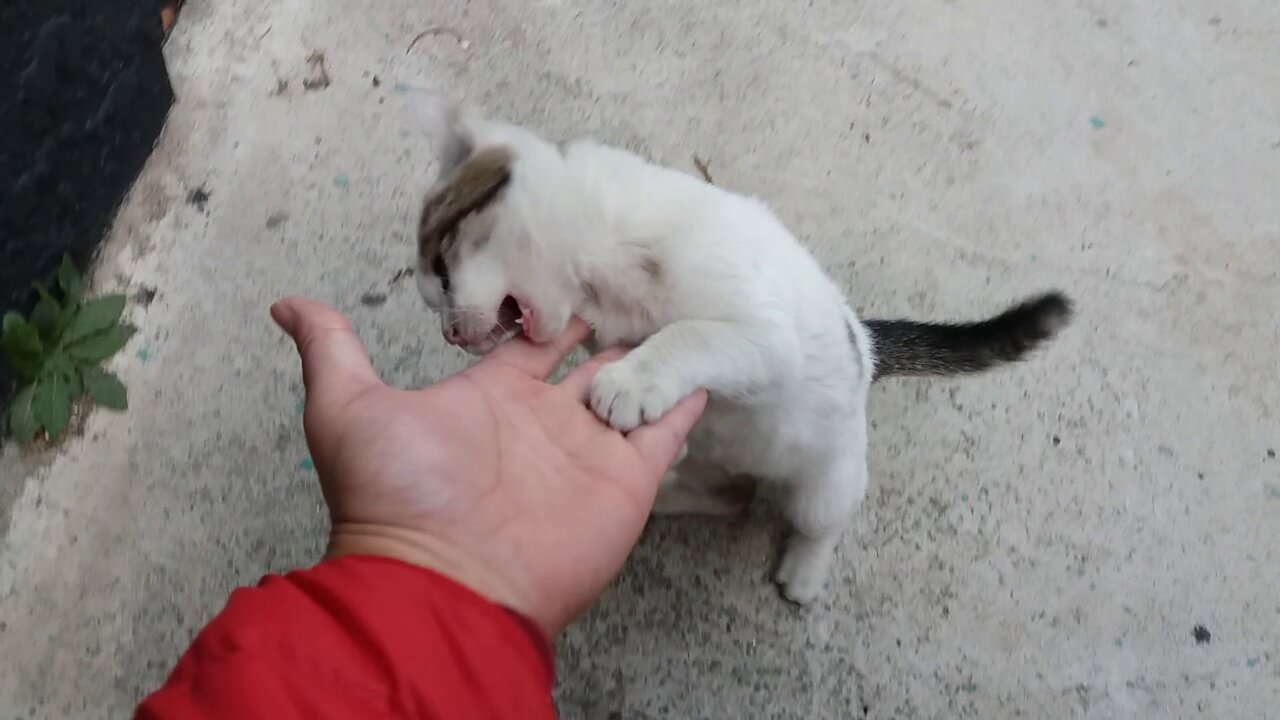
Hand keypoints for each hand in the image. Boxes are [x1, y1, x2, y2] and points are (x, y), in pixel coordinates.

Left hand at [271, 298, 705, 634]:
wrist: (446, 581)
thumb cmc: (395, 498)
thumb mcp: (347, 409)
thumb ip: (331, 350)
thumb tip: (287, 305)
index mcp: (490, 397)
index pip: (530, 341)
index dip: (549, 305)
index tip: (572, 260)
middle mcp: (543, 419)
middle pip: (588, 358)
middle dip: (611, 320)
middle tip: (638, 273)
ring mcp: (588, 448)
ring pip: (633, 383)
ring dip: (654, 348)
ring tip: (684, 301)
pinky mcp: (627, 478)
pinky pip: (666, 426)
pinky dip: (688, 392)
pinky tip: (709, 355)